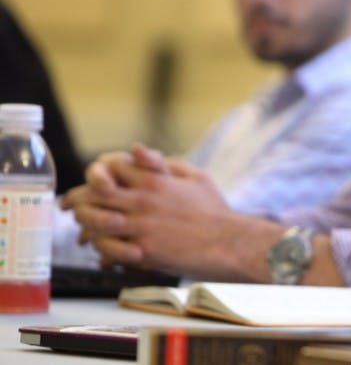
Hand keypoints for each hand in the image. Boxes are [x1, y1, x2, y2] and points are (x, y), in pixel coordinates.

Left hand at [60, 143, 231, 273]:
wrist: (228, 242)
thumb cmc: (215, 211)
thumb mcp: (196, 177)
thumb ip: (165, 163)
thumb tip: (139, 150)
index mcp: (155, 180)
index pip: (111, 166)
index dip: (97, 170)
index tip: (93, 178)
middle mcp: (144, 200)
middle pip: (95, 192)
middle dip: (78, 197)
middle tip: (70, 204)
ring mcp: (141, 226)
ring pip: (95, 221)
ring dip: (85, 224)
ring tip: (82, 228)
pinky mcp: (143, 251)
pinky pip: (108, 249)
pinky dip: (100, 249)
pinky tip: (100, 251)